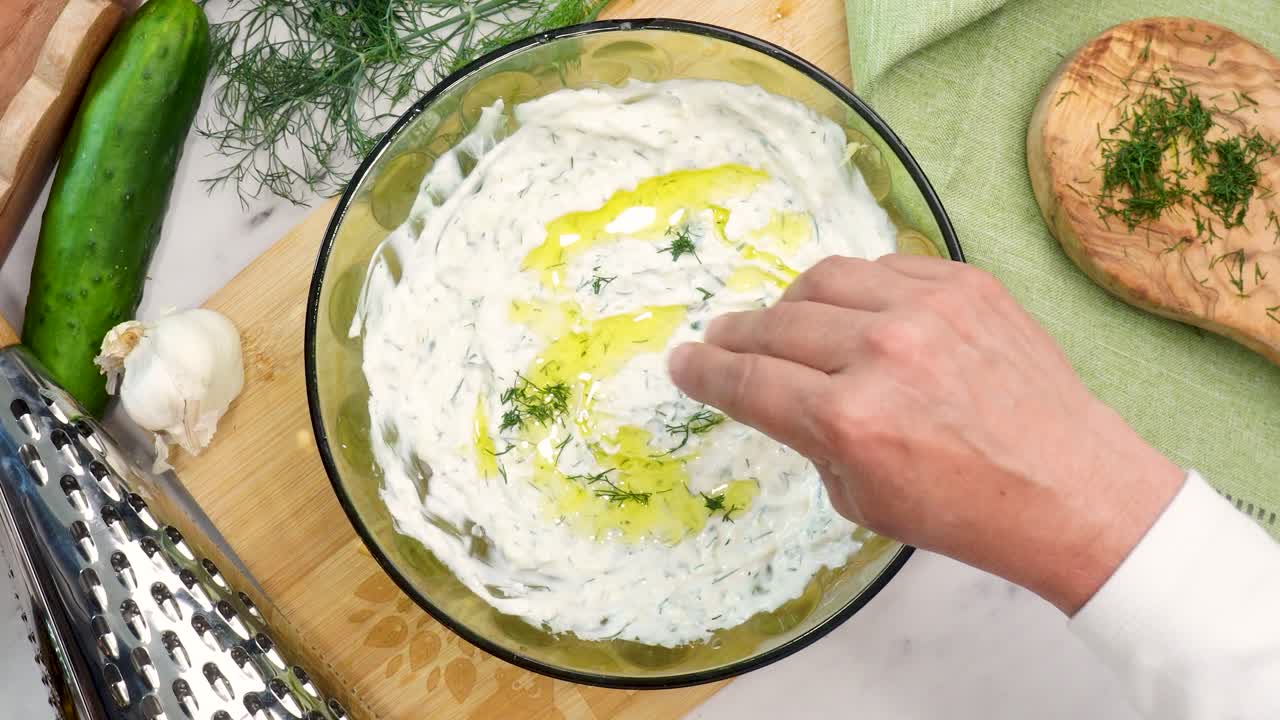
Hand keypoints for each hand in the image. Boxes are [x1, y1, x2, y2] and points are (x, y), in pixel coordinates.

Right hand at [668, 254, 1183, 613]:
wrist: (1070, 488)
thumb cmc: (964, 511)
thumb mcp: (860, 499)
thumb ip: (807, 437)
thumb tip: (773, 389)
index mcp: (848, 420)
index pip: (746, 381)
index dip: (703, 370)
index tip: (682, 361)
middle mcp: (881, 354)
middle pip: (773, 326)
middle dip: (736, 335)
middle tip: (724, 340)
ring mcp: (927, 309)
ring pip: (822, 281)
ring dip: (790, 304)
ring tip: (788, 325)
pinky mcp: (966, 284)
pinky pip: (883, 266)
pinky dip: (856, 289)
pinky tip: (855, 313)